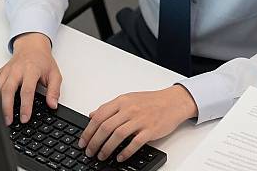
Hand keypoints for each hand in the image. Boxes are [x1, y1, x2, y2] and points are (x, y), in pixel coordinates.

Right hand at [0, 32, 61, 124]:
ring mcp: (7, 70)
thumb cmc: (43, 61)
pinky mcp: (0, 72)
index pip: (27, 90)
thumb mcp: (54, 74)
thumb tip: (53, 105)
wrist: (32, 46)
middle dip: (6, 107)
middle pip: (8, 90)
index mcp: (31, 70)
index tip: (25, 118)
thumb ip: (54, 90)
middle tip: (8, 121)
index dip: (25, 106)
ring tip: (1, 117)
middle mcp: (17, 70)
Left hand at [78, 85, 197, 162]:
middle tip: (89, 152)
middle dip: (94, 142)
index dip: (88, 130)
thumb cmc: (151, 101)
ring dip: (107, 148)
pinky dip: (125, 152)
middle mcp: (129, 109)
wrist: (172, 102)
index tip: (83, 141)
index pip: (100, 115)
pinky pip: (135, 143)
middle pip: (106, 127)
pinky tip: (120, 157)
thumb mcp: (128, 99)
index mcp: (122, 101)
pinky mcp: (150, 130)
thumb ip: (110, 107)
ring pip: (118, 135)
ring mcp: (140, 119)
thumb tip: (92, 115)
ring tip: (101, 156)